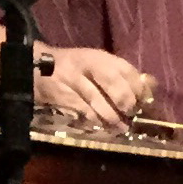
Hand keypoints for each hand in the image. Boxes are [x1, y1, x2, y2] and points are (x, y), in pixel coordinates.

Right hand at [38, 46, 155, 128]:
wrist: (32, 66)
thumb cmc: (73, 69)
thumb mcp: (96, 64)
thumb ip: (121, 75)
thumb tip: (150, 87)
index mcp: (98, 56)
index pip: (124, 68)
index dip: (138, 86)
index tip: (145, 101)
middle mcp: (85, 64)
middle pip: (112, 80)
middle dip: (125, 100)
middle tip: (130, 113)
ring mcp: (70, 78)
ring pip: (95, 99)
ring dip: (111, 116)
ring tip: (121, 127)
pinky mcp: (58, 94)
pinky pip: (80, 110)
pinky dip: (94, 120)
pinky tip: (102, 127)